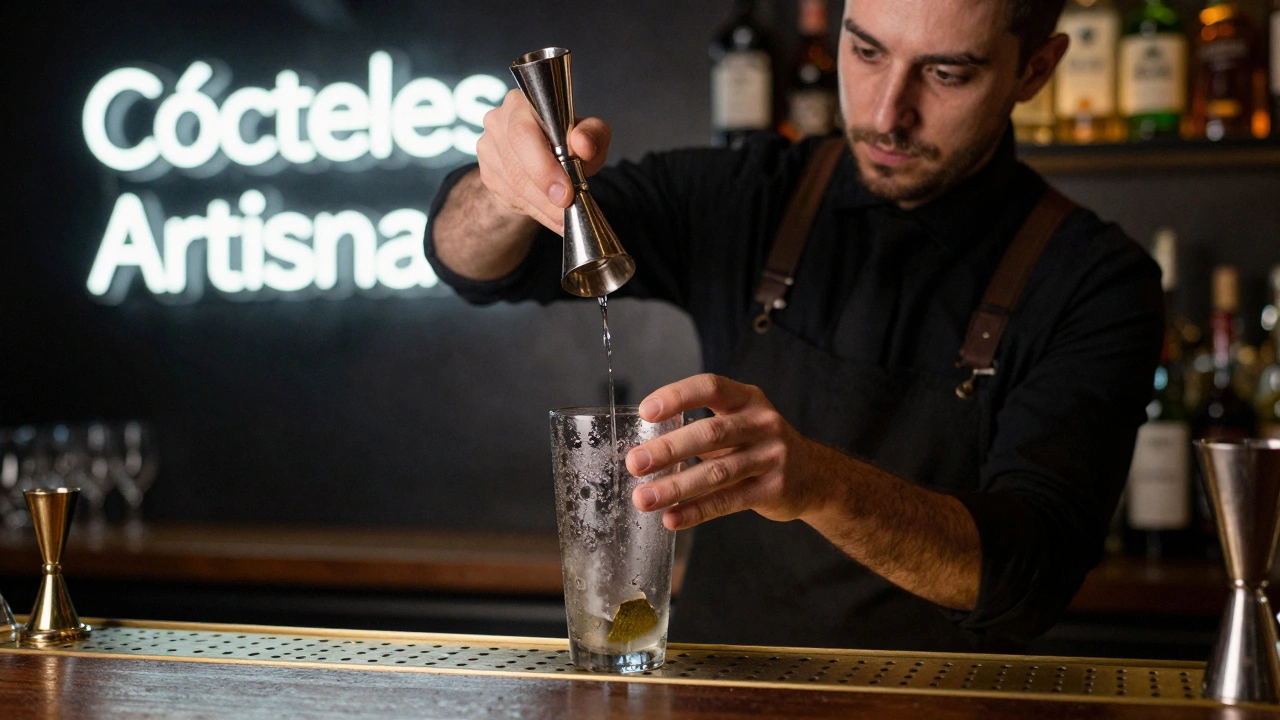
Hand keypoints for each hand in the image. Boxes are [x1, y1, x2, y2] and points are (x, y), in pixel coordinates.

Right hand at [476, 89, 611, 233]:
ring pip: (513, 185)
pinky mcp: (486, 172)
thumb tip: (584, 145)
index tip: (566, 192)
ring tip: (564, 218)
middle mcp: (498, 121)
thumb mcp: (589, 133)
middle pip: (516, 164)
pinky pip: (509, 197)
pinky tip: (550, 214)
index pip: (523, 133)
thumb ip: (593, 134)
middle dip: (544, 191)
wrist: (542, 157)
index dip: (543, 166)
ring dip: (542, 206)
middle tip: (566, 210)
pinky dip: (534, 210)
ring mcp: (488, 147)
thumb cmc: (568, 141)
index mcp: (522, 103)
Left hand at [625, 374, 831, 530]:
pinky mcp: (773, 489)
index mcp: (747, 398)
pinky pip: (728, 501)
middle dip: (668, 449)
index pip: (709, 387)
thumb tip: (643, 447)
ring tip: (644, 498)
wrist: (815, 475)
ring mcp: (771, 456)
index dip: (677, 396)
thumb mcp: (739, 422)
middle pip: (710, 433)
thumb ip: (700, 428)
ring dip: (675, 487)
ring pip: (716, 473)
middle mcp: (762, 423)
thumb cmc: (759, 446)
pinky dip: (696, 511)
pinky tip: (672, 518)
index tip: (645, 412)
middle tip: (635, 463)